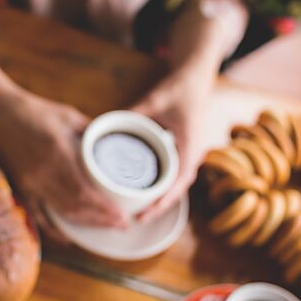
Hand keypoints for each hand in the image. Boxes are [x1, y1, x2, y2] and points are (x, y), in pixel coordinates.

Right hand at [0, 85, 125, 240]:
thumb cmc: (34, 111)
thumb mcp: (70, 117)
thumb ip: (94, 133)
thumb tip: (119, 145)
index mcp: (57, 154)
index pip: (83, 193)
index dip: (103, 210)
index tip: (122, 216)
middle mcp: (42, 173)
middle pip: (74, 209)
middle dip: (100, 221)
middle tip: (122, 225)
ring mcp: (29, 183)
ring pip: (59, 214)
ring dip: (83, 225)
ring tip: (105, 227)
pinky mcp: (21, 188)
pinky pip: (39, 216)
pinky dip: (55, 230)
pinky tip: (70, 236)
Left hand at [131, 0, 244, 220]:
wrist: (194, 80)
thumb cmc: (179, 90)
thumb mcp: (155, 100)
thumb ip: (134, 111)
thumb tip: (106, 122)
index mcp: (190, 146)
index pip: (179, 181)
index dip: (164, 199)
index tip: (148, 212)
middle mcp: (191, 155)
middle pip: (176, 190)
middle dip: (158, 207)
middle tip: (135, 220)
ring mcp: (186, 155)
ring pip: (174, 186)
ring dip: (158, 201)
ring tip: (136, 214)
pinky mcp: (179, 153)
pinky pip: (170, 176)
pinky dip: (158, 189)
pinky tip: (141, 195)